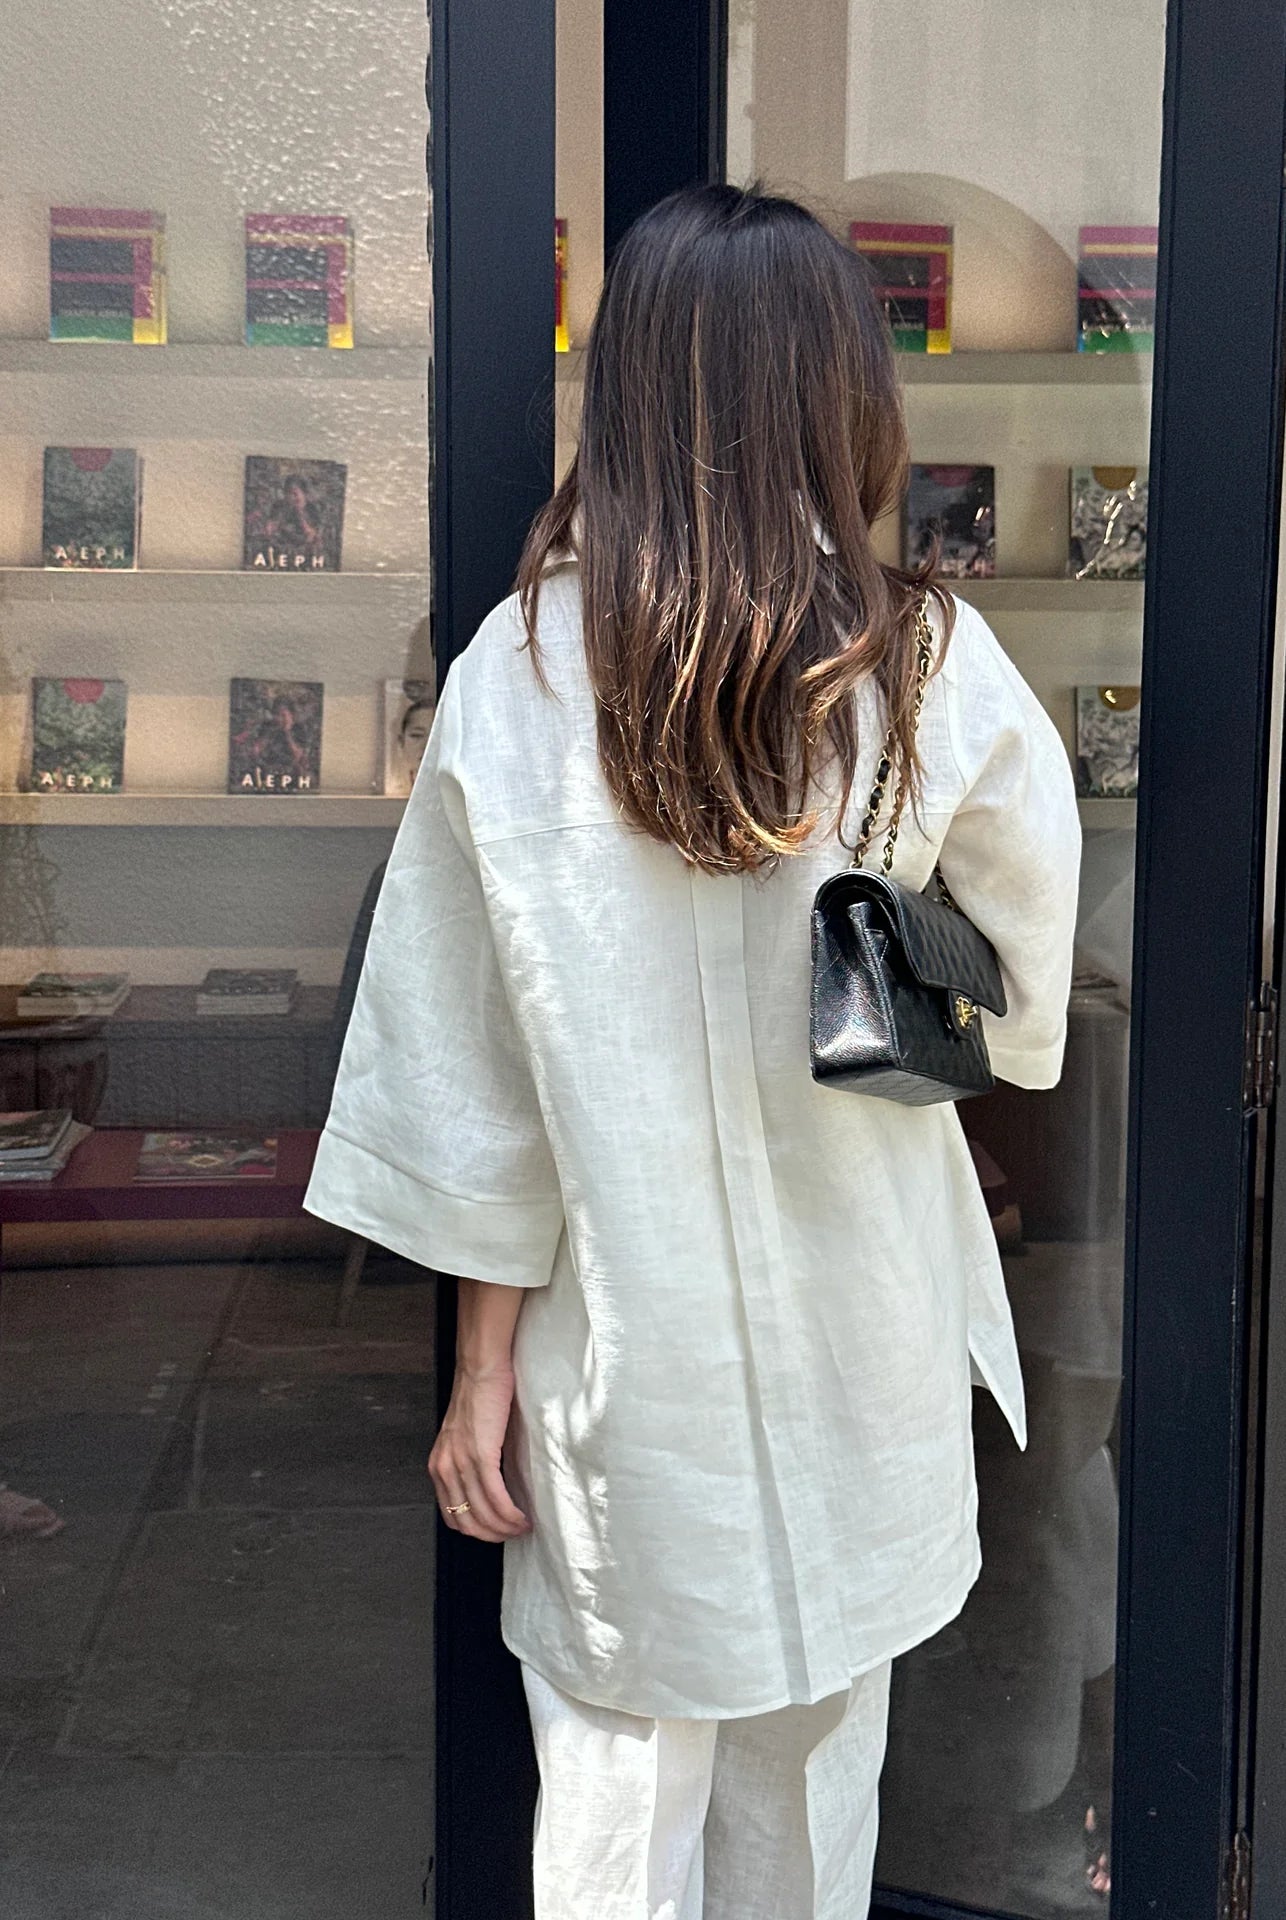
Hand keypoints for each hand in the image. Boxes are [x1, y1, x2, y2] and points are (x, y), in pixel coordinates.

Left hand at [428, 1363, 531, 1542]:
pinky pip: (496, 1498)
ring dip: (506, 1528)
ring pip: (483, 1514)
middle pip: (467, 1522)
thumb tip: (489, 1485)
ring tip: (523, 1526)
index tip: (496, 1531)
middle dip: (492, 1536)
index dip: (476, 1531)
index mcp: (438, 1465)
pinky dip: (511, 1514)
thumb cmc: (478, 1396)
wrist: (481, 1369)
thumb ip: (468, 1461)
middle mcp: (444, 1468)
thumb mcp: (463, 1436)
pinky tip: (522, 1517)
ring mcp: (461, 1463)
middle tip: (513, 1534)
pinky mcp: (481, 1455)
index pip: (452, 1516)